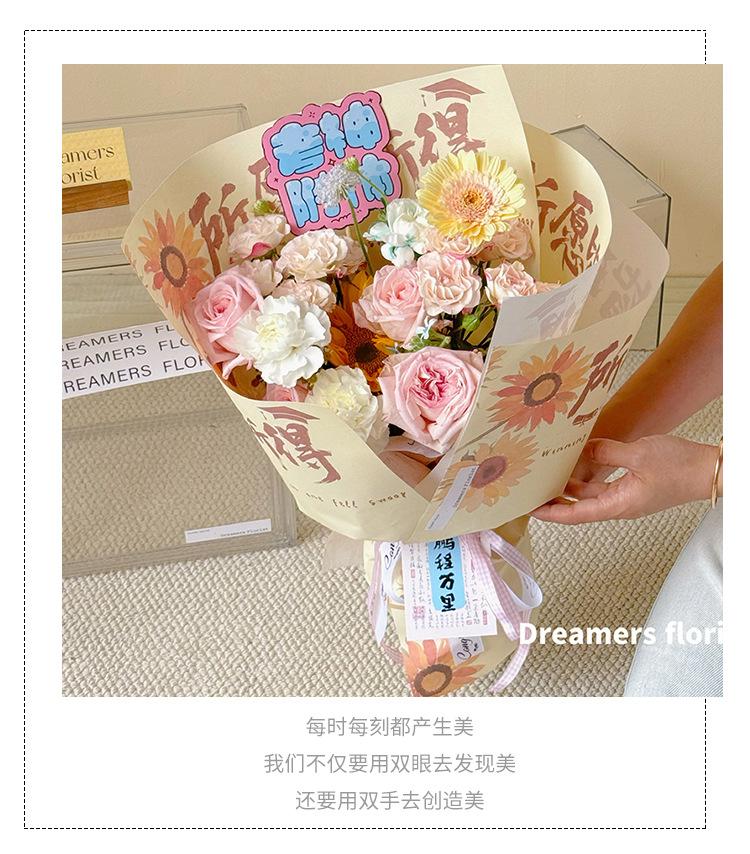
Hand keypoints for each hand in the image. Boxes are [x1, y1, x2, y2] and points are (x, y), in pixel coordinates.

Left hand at [531, 435, 716, 523]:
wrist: (709, 470)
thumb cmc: (680, 467)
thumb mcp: (638, 454)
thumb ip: (606, 453)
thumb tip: (584, 450)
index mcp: (618, 505)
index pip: (576, 515)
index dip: (552, 514)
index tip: (531, 510)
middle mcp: (619, 505)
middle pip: (578, 507)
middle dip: (554, 500)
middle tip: (531, 491)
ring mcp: (626, 496)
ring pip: (590, 494)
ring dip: (569, 487)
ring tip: (546, 475)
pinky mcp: (633, 486)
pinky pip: (603, 484)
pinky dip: (588, 476)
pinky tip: (576, 463)